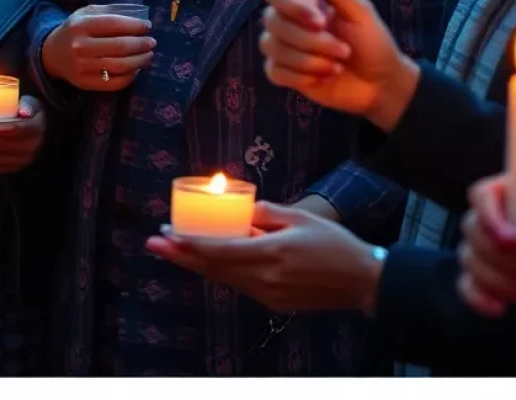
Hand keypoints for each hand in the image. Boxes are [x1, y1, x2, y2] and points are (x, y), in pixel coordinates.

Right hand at [42, 6, 154, 91]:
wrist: (52, 54)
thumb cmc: (75, 30)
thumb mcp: (86, 13)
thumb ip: (110, 11)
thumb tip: (139, 15)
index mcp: (81, 25)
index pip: (114, 24)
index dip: (135, 25)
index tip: (148, 26)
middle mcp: (80, 46)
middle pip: (119, 46)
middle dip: (141, 44)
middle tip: (152, 42)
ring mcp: (81, 67)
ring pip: (119, 66)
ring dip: (139, 61)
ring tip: (148, 55)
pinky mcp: (84, 83)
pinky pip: (114, 83)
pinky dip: (130, 77)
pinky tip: (136, 69)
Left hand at [146, 200, 382, 314]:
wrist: (362, 281)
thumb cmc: (333, 243)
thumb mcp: (299, 217)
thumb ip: (266, 213)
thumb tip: (240, 213)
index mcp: (271, 254)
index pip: (219, 250)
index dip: (190, 243)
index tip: (167, 234)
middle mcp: (264, 279)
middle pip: (213, 268)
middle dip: (181, 256)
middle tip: (153, 243)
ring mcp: (268, 295)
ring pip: (223, 279)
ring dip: (197, 265)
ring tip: (172, 251)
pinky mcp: (273, 303)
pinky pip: (239, 285)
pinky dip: (219, 272)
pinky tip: (206, 261)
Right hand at [260, 0, 419, 131]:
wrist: (380, 85)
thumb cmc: (373, 42)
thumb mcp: (359, 12)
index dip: (290, 3)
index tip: (318, 19)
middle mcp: (288, 18)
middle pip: (272, 21)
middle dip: (310, 40)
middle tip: (342, 50)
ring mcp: (282, 45)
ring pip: (273, 47)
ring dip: (310, 60)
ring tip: (337, 65)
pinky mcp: (282, 71)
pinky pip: (274, 71)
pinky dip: (301, 77)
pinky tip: (323, 78)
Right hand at [458, 175, 515, 337]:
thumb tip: (511, 236)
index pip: (485, 193)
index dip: (488, 214)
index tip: (509, 242)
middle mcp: (509, 221)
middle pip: (472, 225)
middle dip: (498, 254)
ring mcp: (502, 252)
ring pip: (468, 256)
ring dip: (495, 278)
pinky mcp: (499, 281)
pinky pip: (467, 284)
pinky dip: (476, 296)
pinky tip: (499, 307)